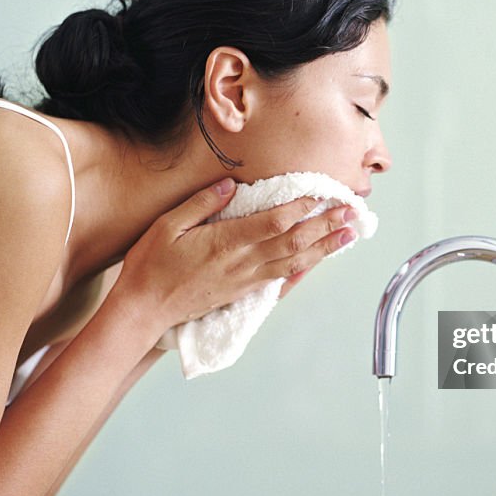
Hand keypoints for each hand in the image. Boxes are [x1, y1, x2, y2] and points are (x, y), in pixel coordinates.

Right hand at [112, 178, 357, 338]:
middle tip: (352, 212)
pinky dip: (302, 271)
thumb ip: (201, 203)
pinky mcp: (243, 292)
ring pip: (294, 262)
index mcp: (227, 242)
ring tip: (347, 235)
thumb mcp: (168, 225)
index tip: (323, 194)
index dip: (303, 207)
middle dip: (326, 226)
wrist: (143, 310)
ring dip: (324, 248)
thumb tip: (230, 185)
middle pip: (294, 241)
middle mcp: (243, 263)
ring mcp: (245, 280)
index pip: (275, 221)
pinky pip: (280, 281)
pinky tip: (316, 264)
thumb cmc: (151, 266)